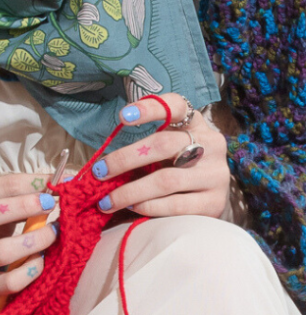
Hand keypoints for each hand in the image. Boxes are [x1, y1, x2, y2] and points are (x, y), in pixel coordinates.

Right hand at [0, 173, 59, 309]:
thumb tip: (55, 187)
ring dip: (32, 241)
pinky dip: (30, 270)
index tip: (52, 183)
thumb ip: (14, 198)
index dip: (25, 184)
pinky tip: (40, 260)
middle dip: (22, 207)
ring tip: (52, 234)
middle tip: (50, 204)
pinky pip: (7, 282)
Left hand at [92, 94, 229, 217]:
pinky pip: (175, 205)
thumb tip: (102, 166)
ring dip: (130, 191)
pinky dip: (148, 207)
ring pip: (166, 180)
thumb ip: (143, 149)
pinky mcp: (215, 201)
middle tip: (99, 172)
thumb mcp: (163, 150)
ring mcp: (215, 174)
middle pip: (163, 145)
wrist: (208, 197)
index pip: (176, 106)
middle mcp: (211, 145)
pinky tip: (132, 207)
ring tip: (107, 200)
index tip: (122, 116)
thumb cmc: (175, 167)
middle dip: (125, 159)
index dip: (149, 108)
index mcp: (195, 124)